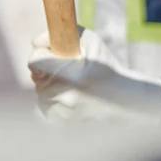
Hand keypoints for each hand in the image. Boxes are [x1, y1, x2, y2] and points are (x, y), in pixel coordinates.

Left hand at [28, 28, 160, 124]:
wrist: (125, 100)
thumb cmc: (106, 66)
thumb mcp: (91, 41)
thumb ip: (62, 34)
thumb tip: (36, 43)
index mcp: (74, 74)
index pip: (35, 61)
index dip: (40, 54)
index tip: (48, 54)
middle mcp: (67, 96)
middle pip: (37, 79)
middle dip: (47, 72)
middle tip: (66, 71)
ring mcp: (65, 115)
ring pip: (41, 96)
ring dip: (50, 89)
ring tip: (71, 87)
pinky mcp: (63, 127)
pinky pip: (46, 112)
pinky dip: (54, 105)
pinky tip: (70, 101)